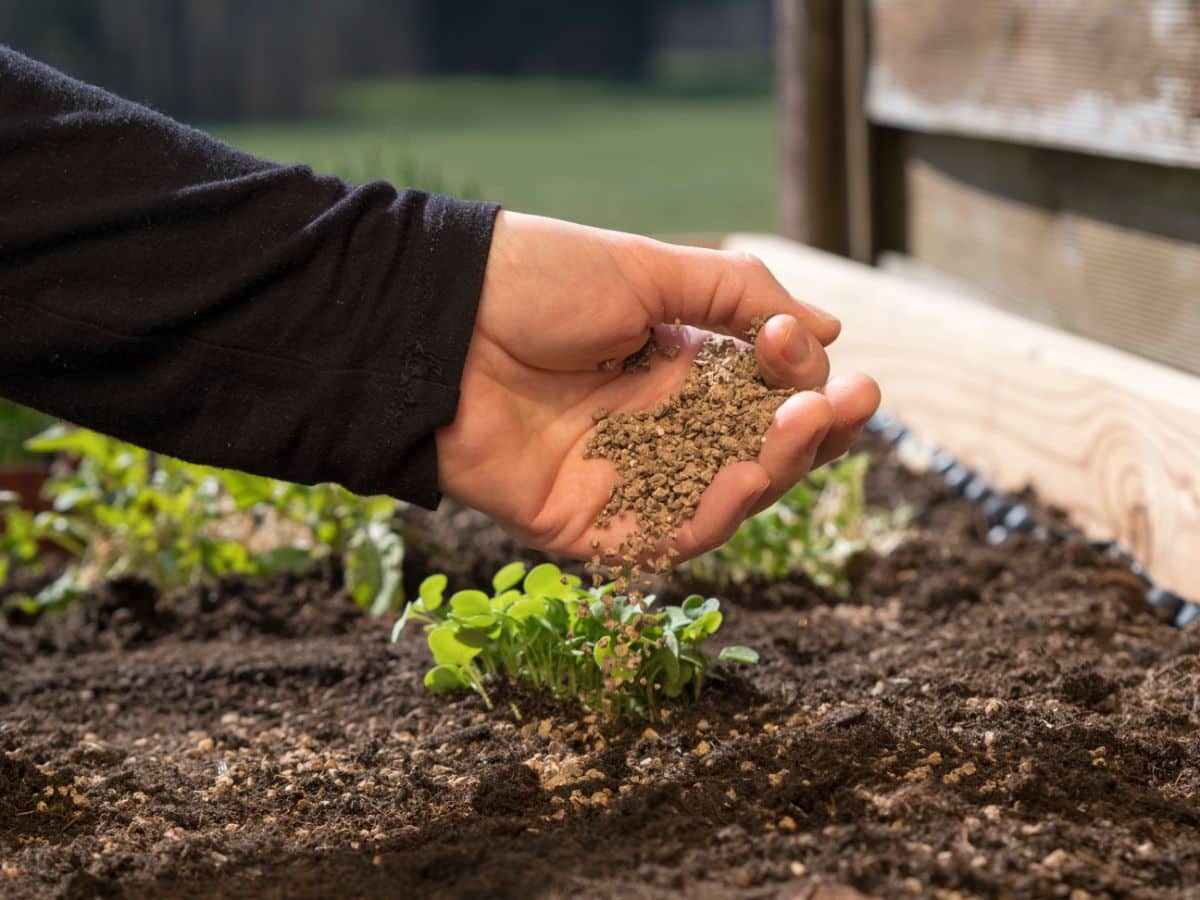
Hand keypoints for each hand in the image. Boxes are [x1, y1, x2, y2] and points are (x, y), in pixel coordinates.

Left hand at [435, 211, 880, 560]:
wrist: (436, 320)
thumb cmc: (535, 283)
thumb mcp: (649, 270)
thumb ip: (742, 297)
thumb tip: (833, 329)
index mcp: (676, 370)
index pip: (765, 396)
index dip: (802, 379)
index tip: (803, 346)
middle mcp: (658, 430)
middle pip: (759, 454)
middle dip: (813, 432)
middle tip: (851, 402)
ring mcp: (625, 482)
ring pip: (724, 501)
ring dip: (776, 468)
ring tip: (804, 426)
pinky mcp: (586, 526)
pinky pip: (663, 539)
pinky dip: (712, 516)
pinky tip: (744, 477)